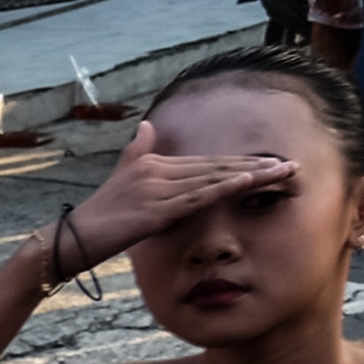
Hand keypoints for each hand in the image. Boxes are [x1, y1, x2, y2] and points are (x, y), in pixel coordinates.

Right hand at [58, 123, 292, 264]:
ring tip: (281, 172)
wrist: (73, 238)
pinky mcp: (156, 210)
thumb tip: (145, 126)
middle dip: (255, 166)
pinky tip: (248, 183)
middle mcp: (158, 170)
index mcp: (154, 163)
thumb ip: (136, 152)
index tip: (269, 162)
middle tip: (290, 164)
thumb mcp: (121, 180)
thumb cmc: (100, 214)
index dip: (239, 162)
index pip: (207, 162)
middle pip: (217, 166)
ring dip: (251, 176)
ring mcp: (157, 189)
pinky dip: (225, 188)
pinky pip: (198, 198)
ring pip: (213, 179)